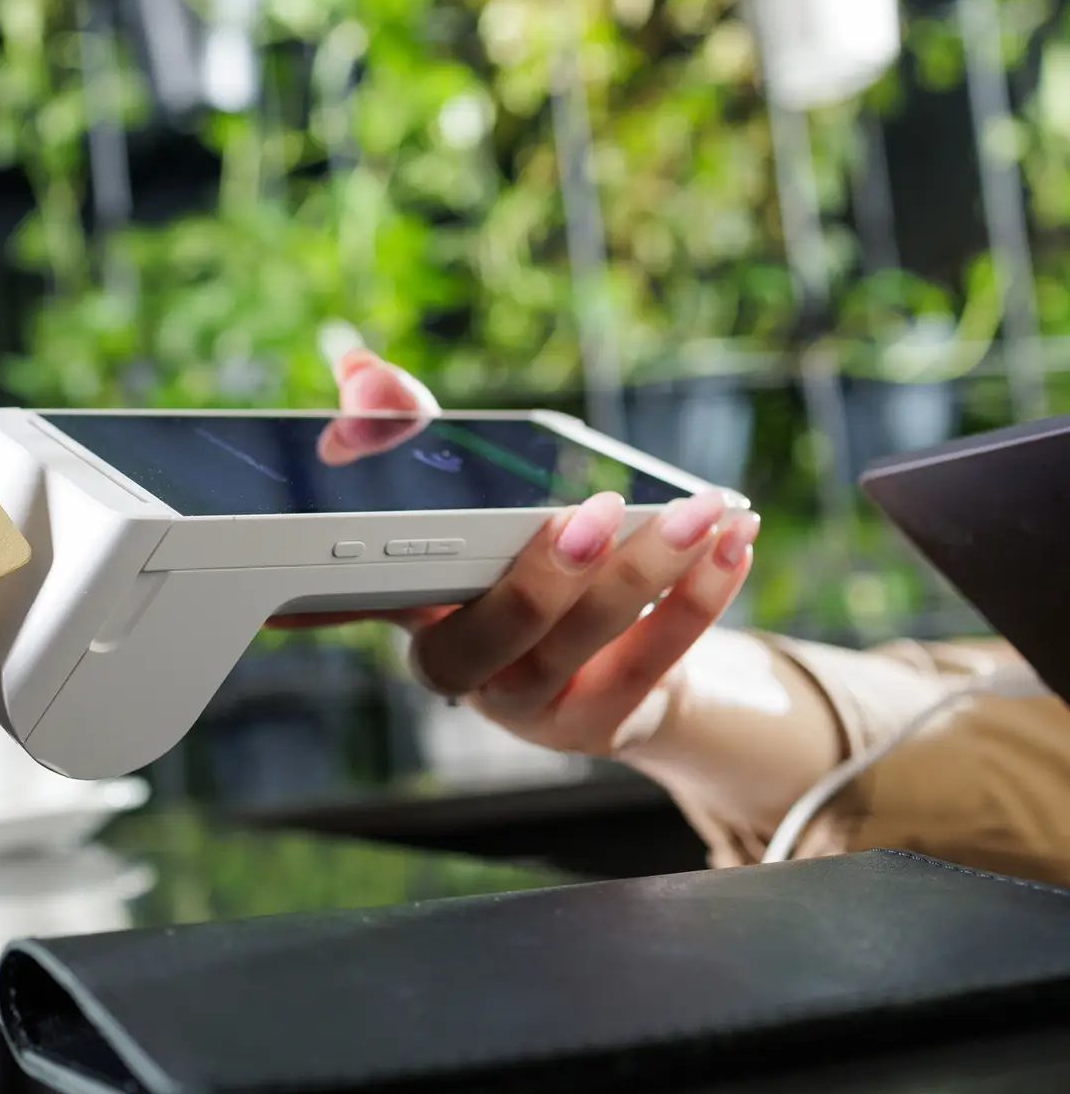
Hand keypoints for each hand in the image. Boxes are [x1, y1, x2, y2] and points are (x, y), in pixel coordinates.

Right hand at [273, 341, 759, 757]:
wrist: (589, 672)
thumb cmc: (509, 566)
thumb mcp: (459, 500)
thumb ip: (402, 426)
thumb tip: (363, 371)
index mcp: (405, 611)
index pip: (366, 598)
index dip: (360, 570)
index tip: (391, 535)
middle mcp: (459, 672)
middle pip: (500, 628)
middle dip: (550, 569)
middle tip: (596, 510)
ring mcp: (529, 706)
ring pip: (588, 641)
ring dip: (649, 571)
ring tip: (700, 512)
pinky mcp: (597, 722)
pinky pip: (656, 662)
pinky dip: (700, 597)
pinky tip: (733, 543)